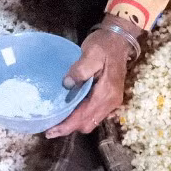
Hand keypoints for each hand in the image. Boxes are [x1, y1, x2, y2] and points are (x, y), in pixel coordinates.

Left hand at [46, 20, 140, 138]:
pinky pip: (95, 114)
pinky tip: (70, 111)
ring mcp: (112, 101)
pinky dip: (82, 116)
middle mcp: (111, 101)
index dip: (67, 126)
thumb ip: (79, 70)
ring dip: (75, 123)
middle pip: (88, 124)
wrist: (119, 39)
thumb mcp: (91, 53)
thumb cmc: (104, 45)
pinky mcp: (110, 98)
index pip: (84, 117)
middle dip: (69, 127)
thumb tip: (66, 85)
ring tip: (57, 120)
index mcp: (106, 93)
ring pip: (92, 121)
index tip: (50, 132)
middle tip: (50, 125)